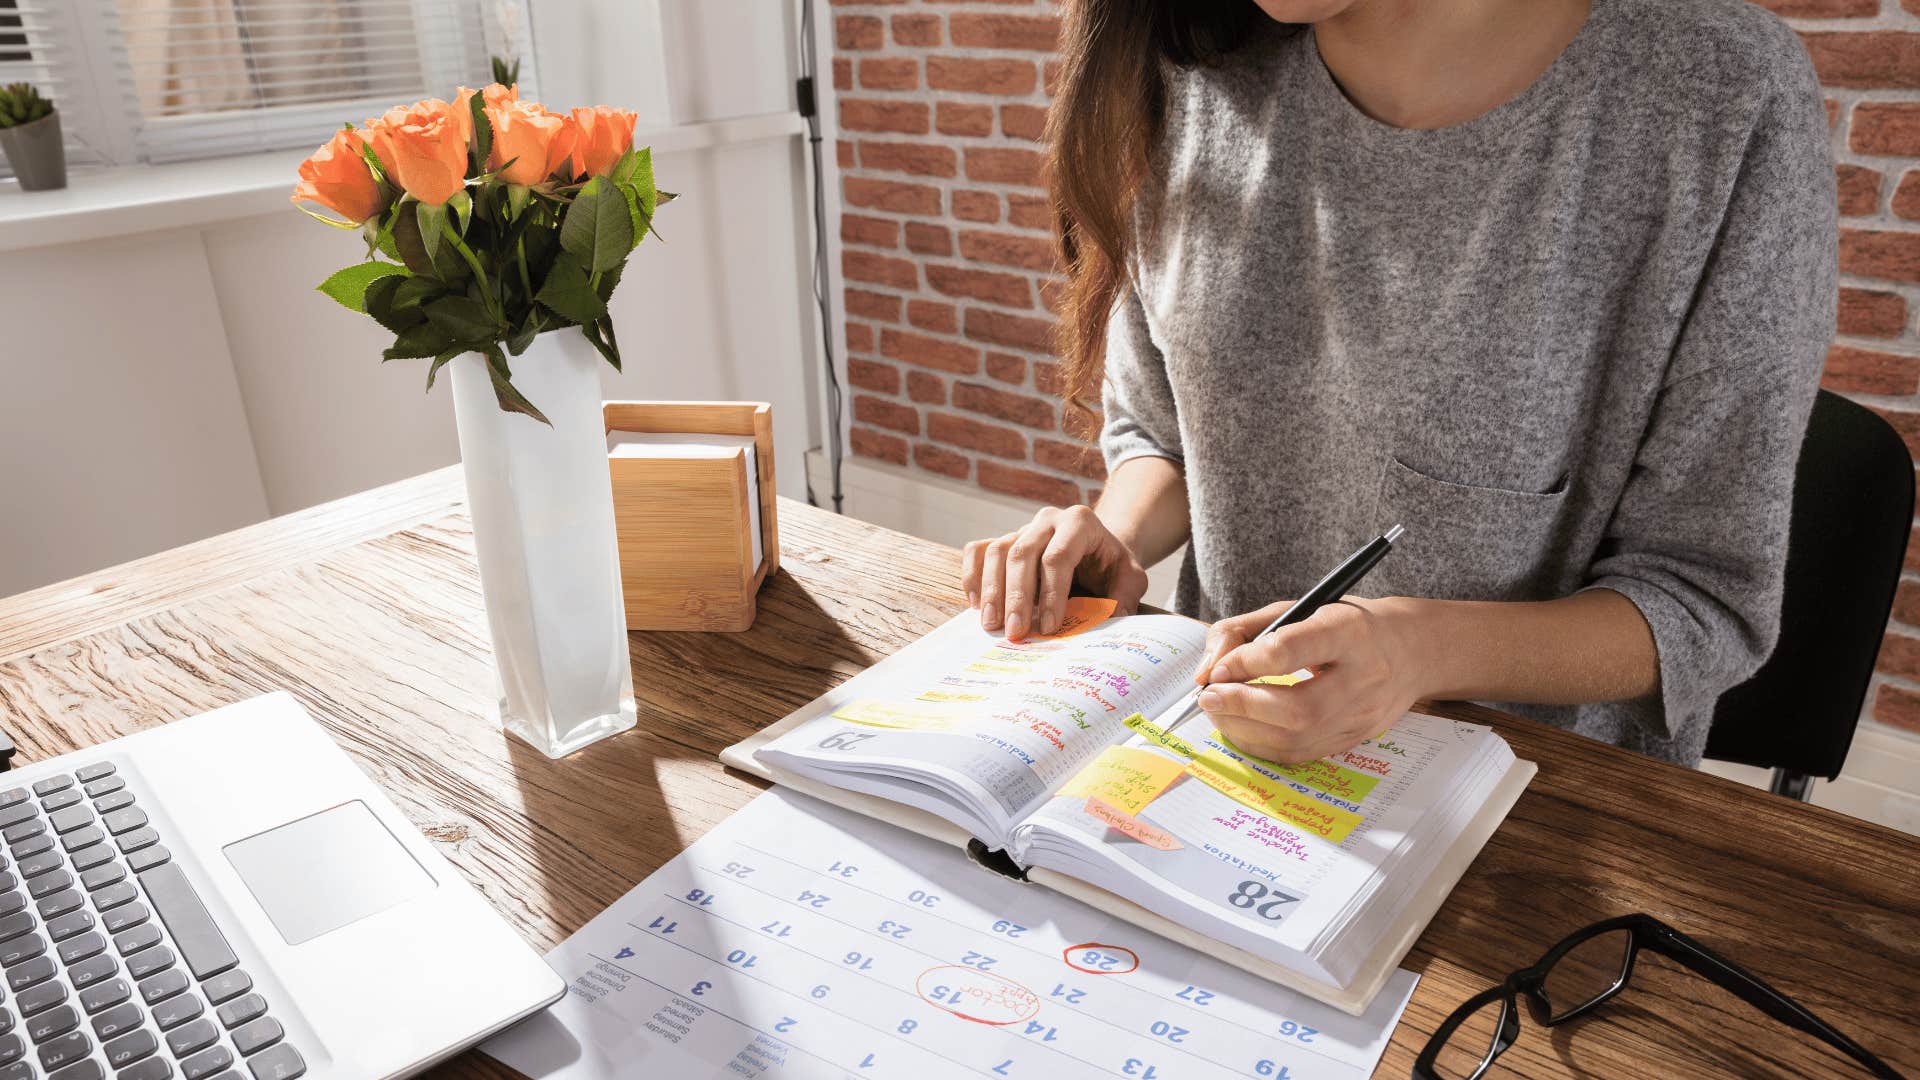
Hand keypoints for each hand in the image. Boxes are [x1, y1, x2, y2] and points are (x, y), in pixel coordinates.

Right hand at [960, 505, 1149, 640]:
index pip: (1058, 557)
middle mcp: (1047, 520)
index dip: (1051, 593)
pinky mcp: (1004, 540)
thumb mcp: (1131, 578)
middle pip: (1022, 553)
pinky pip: (977, 550)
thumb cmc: (1112, 566)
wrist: (1098, 549)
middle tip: (1015, 632)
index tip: (1049, 627)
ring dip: (991, 590)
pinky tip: (976, 605)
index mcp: (1080, 523)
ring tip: (992, 625)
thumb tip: (1109, 623)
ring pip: (996, 551)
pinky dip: (972, 576)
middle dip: (1016, 596)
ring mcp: (1022, 528)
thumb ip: (1124, 598)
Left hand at [1192, 598, 1424, 763]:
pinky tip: (1243, 728)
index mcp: (1349, 631)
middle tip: (1209, 698)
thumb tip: (1206, 671)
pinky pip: (1302, 754)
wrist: (1411, 650)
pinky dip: (1262, 745)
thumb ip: (1243, 631)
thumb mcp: (1296, 608)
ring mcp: (1363, 714)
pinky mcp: (1357, 738)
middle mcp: (1363, 676)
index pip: (1290, 650)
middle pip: (1297, 708)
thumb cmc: (1345, 625)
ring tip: (1219, 712)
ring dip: (1245, 730)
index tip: (1217, 670)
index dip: (1245, 663)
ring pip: (1297, 738)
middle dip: (1241, 706)